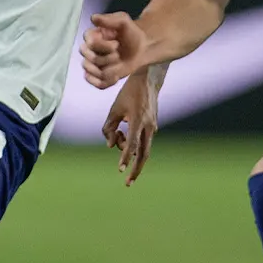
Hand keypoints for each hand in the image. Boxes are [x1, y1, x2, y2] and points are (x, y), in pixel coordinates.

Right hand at [81, 13, 151, 88]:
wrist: (142, 47)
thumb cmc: (131, 33)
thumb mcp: (123, 21)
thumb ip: (108, 19)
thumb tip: (93, 18)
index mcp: (92, 37)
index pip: (88, 44)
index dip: (102, 46)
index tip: (116, 44)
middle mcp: (89, 51)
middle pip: (88, 60)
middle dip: (105, 59)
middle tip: (118, 55)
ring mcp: (94, 65)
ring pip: (91, 72)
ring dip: (107, 70)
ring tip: (119, 64)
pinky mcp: (101, 76)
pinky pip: (96, 84)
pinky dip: (106, 82)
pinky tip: (116, 77)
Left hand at [102, 70, 159, 185]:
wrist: (149, 80)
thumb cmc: (128, 93)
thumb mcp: (114, 108)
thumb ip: (109, 127)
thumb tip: (109, 146)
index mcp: (137, 120)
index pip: (132, 144)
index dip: (125, 158)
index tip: (120, 170)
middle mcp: (148, 126)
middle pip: (143, 154)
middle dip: (135, 170)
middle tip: (127, 183)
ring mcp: (153, 127)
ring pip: (143, 149)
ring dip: (130, 152)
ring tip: (118, 135)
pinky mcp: (153, 127)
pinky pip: (142, 141)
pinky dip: (133, 143)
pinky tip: (123, 132)